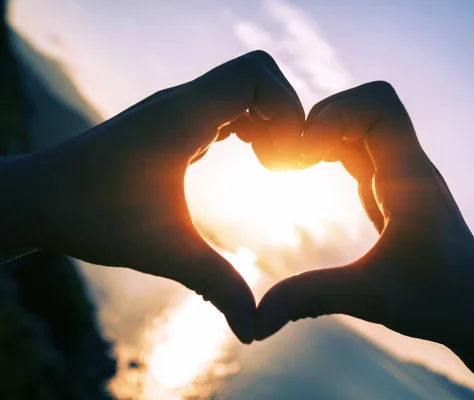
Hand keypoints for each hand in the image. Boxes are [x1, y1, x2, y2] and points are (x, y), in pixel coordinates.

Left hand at [9, 51, 304, 343]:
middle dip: (286, 117)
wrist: (38, 200)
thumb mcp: (164, 253)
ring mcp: (177, 108)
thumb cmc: (91, 217)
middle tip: (285, 167)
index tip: (284, 164)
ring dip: (269, 120)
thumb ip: (216, 287)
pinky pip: (226, 104)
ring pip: (243, 88)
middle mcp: (182, 102)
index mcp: (183, 116)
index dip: (288, 111)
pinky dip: (250, 124)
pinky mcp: (172, 121)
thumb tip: (255, 331)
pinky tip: (249, 159)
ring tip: (272, 165)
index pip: (256, 74)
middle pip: (259, 76)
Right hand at [255, 81, 473, 347]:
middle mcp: (409, 167)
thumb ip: (310, 300)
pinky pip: (360, 148)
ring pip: (362, 123)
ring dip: (325, 132)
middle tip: (291, 157)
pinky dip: (330, 148)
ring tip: (294, 164)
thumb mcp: (370, 298)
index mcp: (410, 179)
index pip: (380, 106)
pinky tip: (309, 172)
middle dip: (322, 118)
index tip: (303, 153)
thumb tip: (255, 324)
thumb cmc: (440, 301)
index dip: (334, 114)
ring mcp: (402, 175)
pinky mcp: (393, 188)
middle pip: (367, 103)